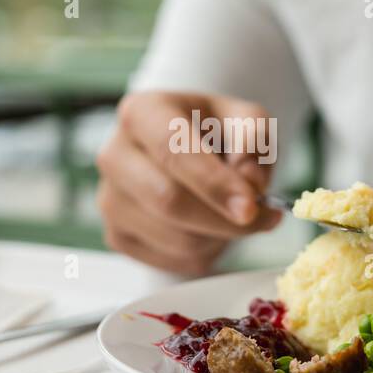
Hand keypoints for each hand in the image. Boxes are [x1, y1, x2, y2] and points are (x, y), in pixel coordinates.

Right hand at [96, 90, 282, 274]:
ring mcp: (110, 199)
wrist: (189, 153)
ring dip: (219, 236)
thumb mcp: (245, 120)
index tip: (250, 207)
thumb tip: (249, 184)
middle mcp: (114, 155)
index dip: (214, 183)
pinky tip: (209, 227)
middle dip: (223, 219)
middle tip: (263, 218)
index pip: (173, 151)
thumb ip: (254, 142)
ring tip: (230, 213)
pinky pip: (172, 259)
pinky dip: (205, 251)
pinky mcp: (117, 235)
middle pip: (168, 200)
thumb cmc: (216, 132)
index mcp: (141, 113)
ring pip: (176, 238)